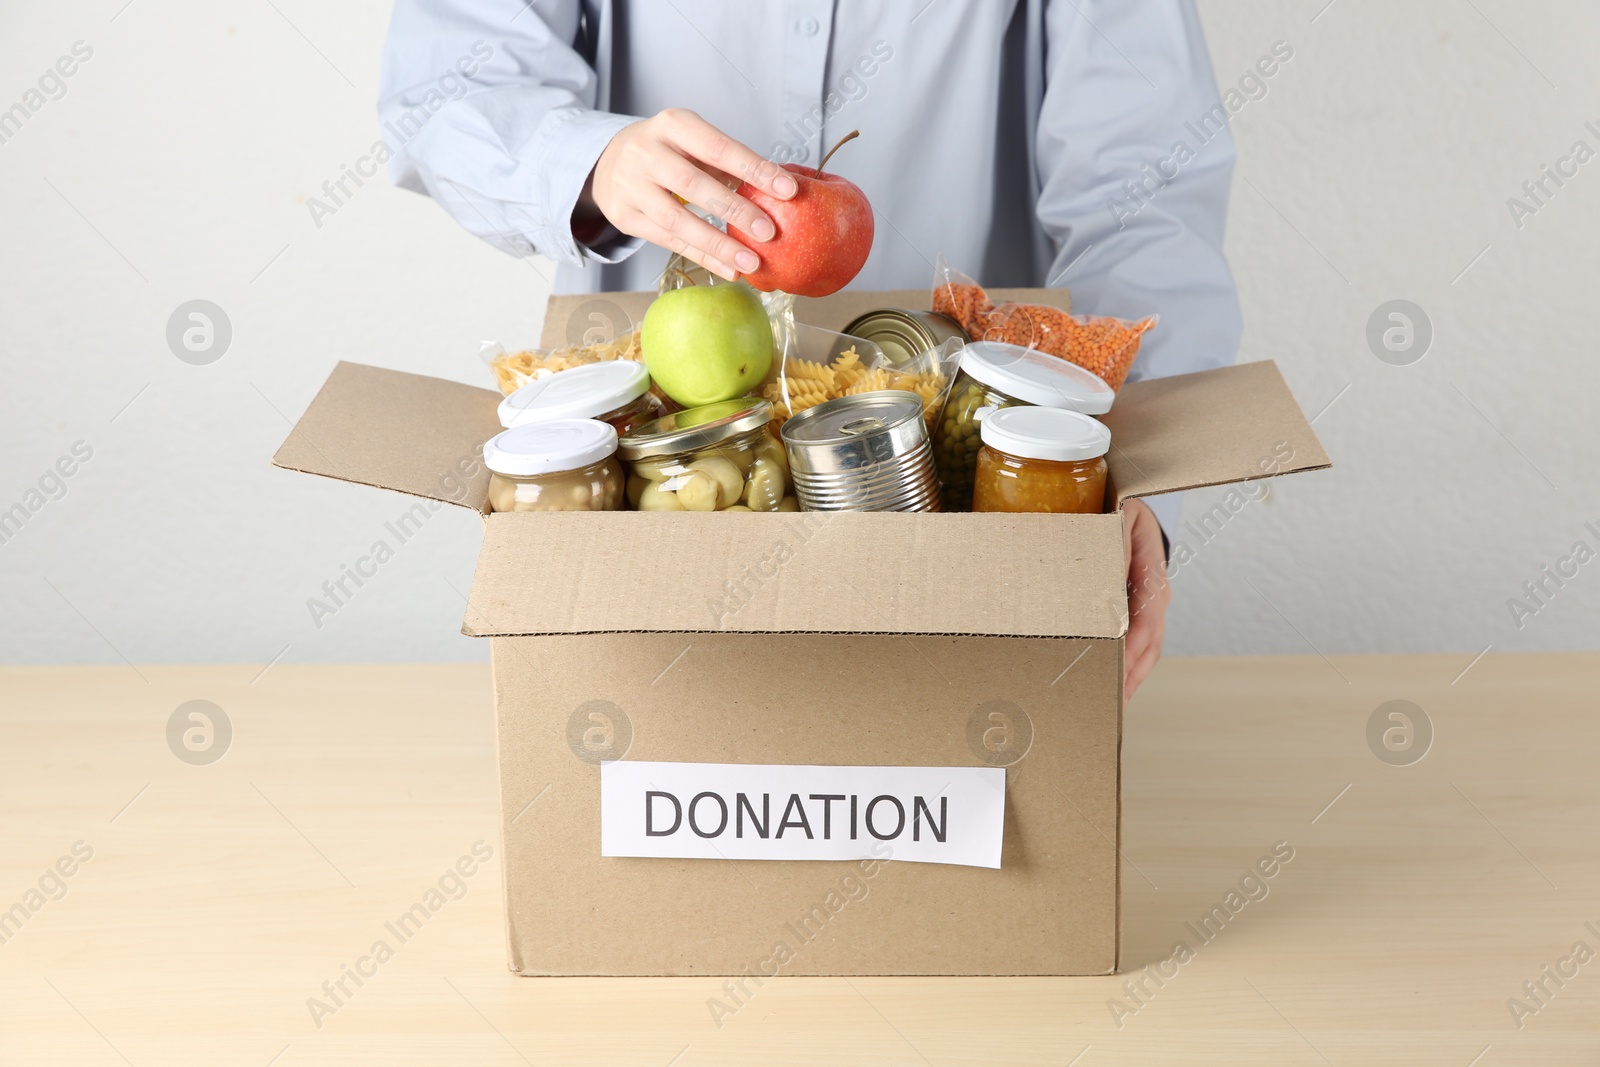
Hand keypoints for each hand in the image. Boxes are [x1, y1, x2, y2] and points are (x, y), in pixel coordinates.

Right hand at [578, 108, 796, 280]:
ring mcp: (630, 185)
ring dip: (718, 244)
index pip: (718, 147)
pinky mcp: (624, 215)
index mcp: (672, 124)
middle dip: (734, 209)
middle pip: (693, 183)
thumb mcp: (692, 143)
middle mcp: (646, 152)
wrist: (607, 162)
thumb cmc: (666, 152)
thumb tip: (780, 192)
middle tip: (769, 232)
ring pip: (676, 220)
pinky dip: (702, 256)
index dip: (754, 169)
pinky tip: (729, 269)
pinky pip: (668, 241)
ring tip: (751, 262)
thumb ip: (727, 163)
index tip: (788, 190)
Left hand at [1122, 498, 1169, 699]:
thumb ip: (1117, 544)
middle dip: (1131, 675)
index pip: (1145, 623)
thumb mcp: (1122, 517)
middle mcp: (1156, 598)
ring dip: (1132, 677)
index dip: (1131, 650)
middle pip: (1149, 645)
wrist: (1136, 509)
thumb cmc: (1124, 513)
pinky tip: (1117, 683)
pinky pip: (1139, 644)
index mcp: (1152, 578)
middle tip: (1111, 701)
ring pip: (1147, 650)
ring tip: (1113, 703)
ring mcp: (1151, 608)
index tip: (1115, 672)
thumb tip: (1111, 573)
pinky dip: (1130, 666)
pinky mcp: (1141, 612)